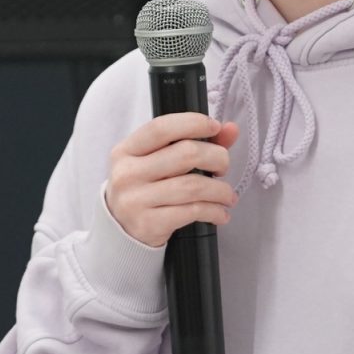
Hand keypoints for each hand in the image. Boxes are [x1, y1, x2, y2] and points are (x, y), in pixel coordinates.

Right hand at [105, 114, 241, 247]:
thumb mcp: (158, 161)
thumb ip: (194, 142)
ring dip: (220, 190)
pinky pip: (192, 211)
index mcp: (126, 150)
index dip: (194, 122)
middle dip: (217, 158)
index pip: (161, 128)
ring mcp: (136, 200)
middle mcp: (128, 173)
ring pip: (193, 186)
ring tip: (227, 195)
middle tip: (223, 168)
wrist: (122, 230)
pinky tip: (220, 213)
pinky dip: (214, 211)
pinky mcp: (149, 224)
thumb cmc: (146, 189)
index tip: (215, 127)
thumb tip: (230, 129)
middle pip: (186, 154)